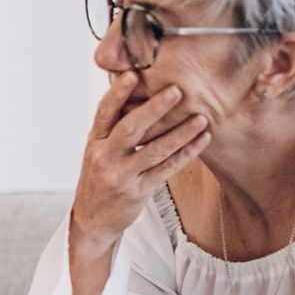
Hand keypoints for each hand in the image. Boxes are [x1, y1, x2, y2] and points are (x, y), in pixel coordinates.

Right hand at [69, 72, 210, 256]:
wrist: (93, 220)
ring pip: (155, 151)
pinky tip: (201, 141)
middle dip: (155, 109)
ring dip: (181, 133)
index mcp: (94, 142)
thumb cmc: (99, 178)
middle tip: (176, 91)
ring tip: (201, 117)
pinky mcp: (138, 192)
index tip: (133, 74)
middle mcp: (105, 157)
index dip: (118, 93)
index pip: (105, 113)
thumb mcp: (97, 150)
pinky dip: (186, 154)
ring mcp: (122, 176)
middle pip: (130, 129)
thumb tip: (130, 90)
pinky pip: (166, 170)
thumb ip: (112, 126)